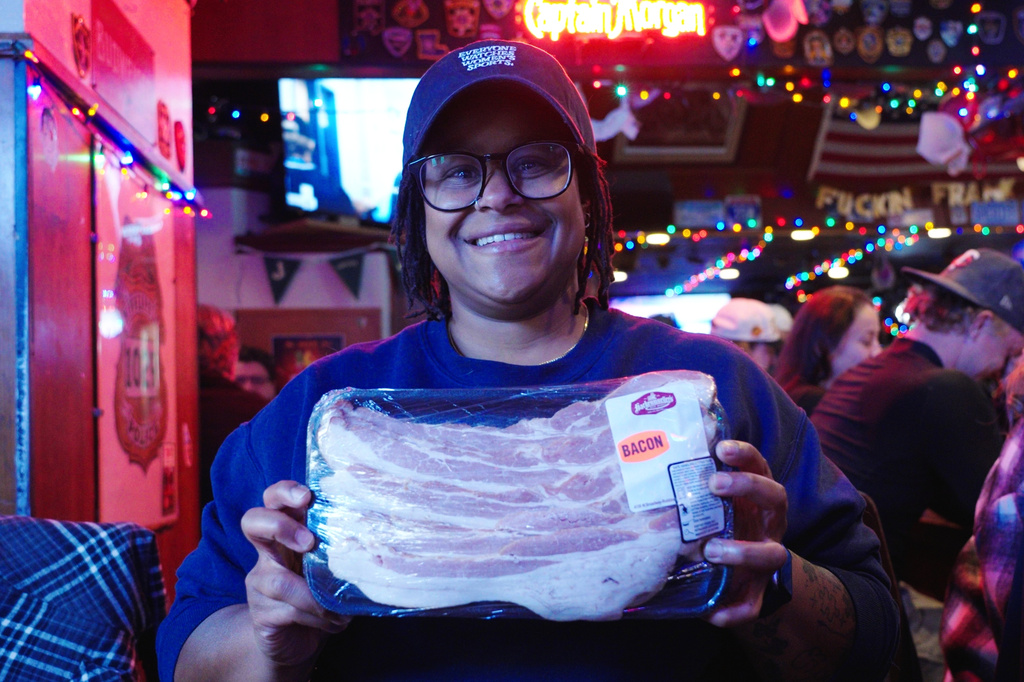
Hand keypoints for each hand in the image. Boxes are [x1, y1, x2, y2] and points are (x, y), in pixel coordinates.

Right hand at [241, 480, 349, 668]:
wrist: (297, 642)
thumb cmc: (322, 594)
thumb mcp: (334, 566)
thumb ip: (346, 551)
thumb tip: (380, 544)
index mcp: (290, 531)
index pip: (275, 498)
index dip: (285, 492)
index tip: (307, 497)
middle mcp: (269, 552)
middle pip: (253, 521)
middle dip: (279, 525)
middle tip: (309, 542)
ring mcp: (259, 581)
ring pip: (275, 579)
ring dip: (313, 595)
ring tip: (338, 610)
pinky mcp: (260, 612)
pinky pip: (287, 610)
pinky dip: (316, 616)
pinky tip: (334, 622)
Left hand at [702, 440, 788, 627]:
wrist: (740, 572)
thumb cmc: (714, 523)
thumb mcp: (708, 503)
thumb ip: (687, 485)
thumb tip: (636, 460)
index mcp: (756, 496)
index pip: (759, 466)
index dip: (744, 455)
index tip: (721, 447)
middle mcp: (768, 522)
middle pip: (774, 497)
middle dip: (746, 486)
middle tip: (714, 484)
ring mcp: (767, 555)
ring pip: (771, 554)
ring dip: (743, 550)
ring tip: (712, 551)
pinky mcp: (758, 592)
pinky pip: (752, 605)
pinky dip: (735, 611)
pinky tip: (713, 614)